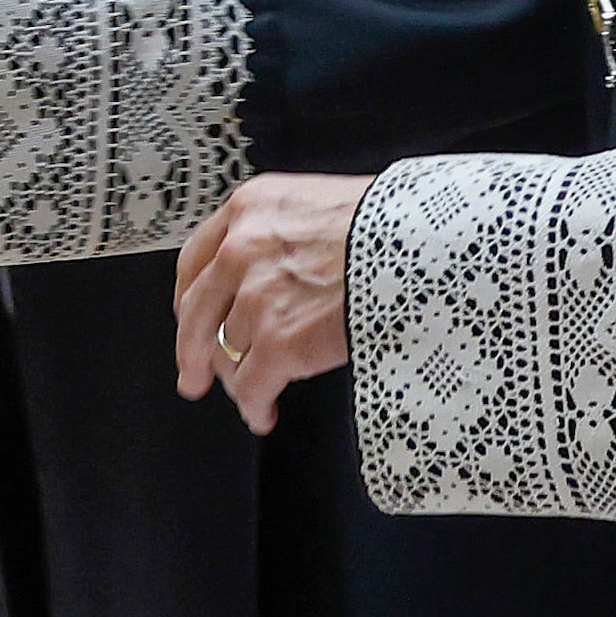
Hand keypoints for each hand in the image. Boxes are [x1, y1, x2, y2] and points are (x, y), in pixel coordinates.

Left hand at [173, 174, 368, 431]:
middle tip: (193, 376)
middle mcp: (241, 249)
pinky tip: (263, 413)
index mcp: (250, 208)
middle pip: (197, 312)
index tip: (189, 319)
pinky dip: (253, 405)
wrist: (426, 245)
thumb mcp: (320, 203)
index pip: (197, 259)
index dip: (190, 298)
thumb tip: (274, 269)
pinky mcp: (279, 342)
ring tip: (250, 396)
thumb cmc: (393, 224)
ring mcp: (256, 297)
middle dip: (192, 352)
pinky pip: (250, 386)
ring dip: (236, 380)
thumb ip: (282, 231)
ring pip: (226, 353)